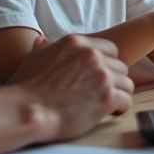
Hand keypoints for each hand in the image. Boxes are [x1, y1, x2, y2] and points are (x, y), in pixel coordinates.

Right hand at [8, 34, 134, 141]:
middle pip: (121, 66)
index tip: (101, 77)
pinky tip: (110, 112)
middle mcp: (92, 55)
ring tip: (108, 104)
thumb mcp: (33, 59)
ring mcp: (101, 75)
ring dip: (119, 94)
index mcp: (76, 43)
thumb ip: (44, 48)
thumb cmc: (26, 88)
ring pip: (127, 83)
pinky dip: (121, 108)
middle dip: (114, 81)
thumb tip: (43, 41)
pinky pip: (127, 101)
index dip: (108, 64)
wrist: (26, 110)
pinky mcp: (107, 97)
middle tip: (103, 94)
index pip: (110, 49)